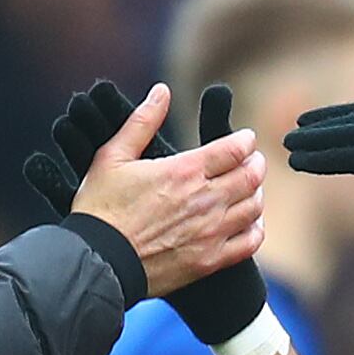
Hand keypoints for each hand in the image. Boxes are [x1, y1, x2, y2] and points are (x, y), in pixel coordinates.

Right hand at [26, 82, 270, 343]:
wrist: (97, 263)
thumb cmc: (100, 209)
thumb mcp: (113, 156)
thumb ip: (142, 121)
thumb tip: (161, 92)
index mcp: (184, 170)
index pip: (235, 149)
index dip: (245, 141)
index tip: (244, 140)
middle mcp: (204, 199)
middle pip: (252, 176)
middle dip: (256, 164)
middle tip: (252, 161)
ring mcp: (210, 232)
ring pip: (254, 207)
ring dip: (256, 194)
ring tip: (249, 189)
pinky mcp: (209, 260)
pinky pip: (249, 242)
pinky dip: (255, 229)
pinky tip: (248, 222)